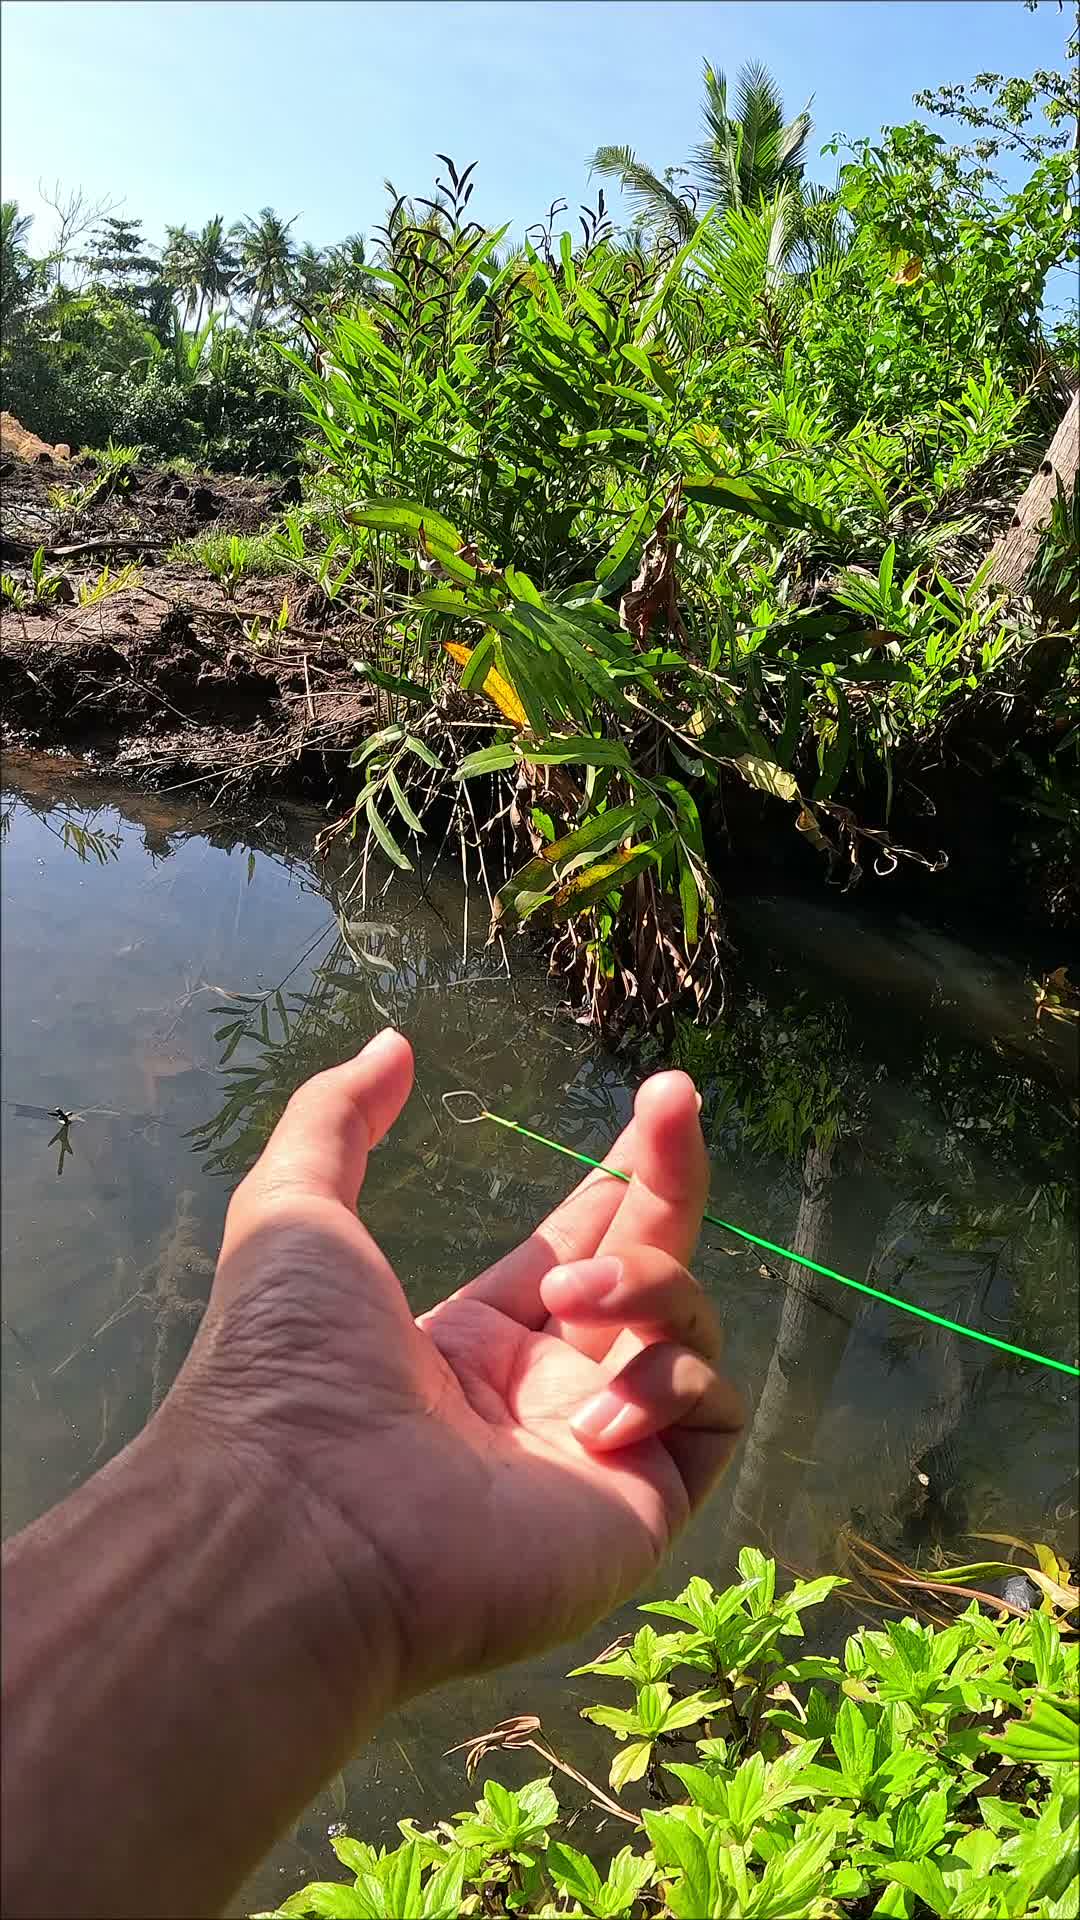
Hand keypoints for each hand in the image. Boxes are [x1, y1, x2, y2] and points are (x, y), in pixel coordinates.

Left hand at [164, 1030, 743, 1705]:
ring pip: (688, 1330)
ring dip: (650, 1286)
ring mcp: (598, 1451)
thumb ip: (338, 1118)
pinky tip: (593, 1412)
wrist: (302, 1520)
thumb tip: (391, 1043)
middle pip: (650, 1266)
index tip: (660, 1103)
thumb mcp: (294, 1211)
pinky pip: (711, 1414)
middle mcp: (546, 1390)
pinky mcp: (641, 1507)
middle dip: (669, 1176)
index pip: (581, 1242)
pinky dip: (671, 1383)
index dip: (624, 1177)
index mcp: (477, 1336)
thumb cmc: (287, 1368)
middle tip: (675, 1094)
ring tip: (575, 1299)